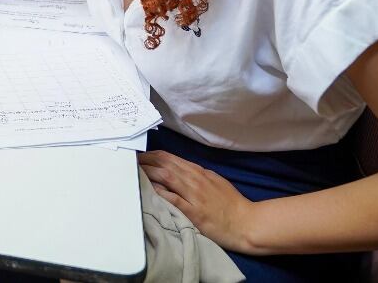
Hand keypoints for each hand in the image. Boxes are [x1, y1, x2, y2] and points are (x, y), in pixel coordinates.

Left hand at [138, 150, 261, 253]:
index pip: (169, 158)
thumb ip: (196, 174)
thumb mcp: (214, 181)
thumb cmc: (232, 204)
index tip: (139, 156)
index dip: (151, 155)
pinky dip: (160, 192)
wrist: (247, 223)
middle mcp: (194, 180)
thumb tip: (177, 169)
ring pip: (166, 177)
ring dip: (148, 172)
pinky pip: (173, 199)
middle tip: (130, 161)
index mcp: (198, 172)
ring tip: (134, 171)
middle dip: (144, 161)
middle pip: (164, 164)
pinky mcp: (194, 212)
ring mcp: (194, 195)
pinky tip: (149, 189)